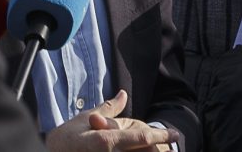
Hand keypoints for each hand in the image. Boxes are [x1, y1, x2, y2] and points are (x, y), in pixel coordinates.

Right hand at [45, 90, 177, 151]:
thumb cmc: (66, 138)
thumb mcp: (86, 119)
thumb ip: (108, 109)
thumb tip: (123, 94)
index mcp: (106, 141)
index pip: (141, 138)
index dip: (161, 136)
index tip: (175, 134)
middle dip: (159, 149)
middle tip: (169, 145)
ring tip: (158, 148)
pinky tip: (138, 150)